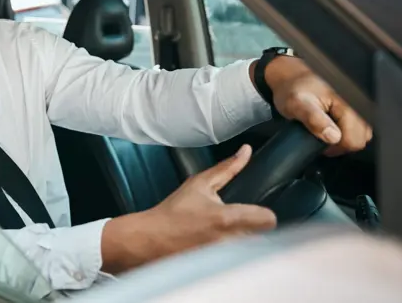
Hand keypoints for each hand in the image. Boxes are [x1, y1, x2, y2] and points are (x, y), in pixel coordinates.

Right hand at [101, 145, 275, 273]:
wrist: (152, 237)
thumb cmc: (174, 210)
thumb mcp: (200, 183)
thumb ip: (227, 168)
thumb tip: (246, 151)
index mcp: (227, 218)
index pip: (268, 220)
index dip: (264, 214)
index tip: (256, 212)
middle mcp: (230, 241)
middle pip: (263, 236)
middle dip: (254, 228)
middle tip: (240, 221)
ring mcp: (225, 258)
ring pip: (252, 249)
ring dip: (245, 241)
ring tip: (227, 234)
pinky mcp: (219, 268)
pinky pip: (239, 259)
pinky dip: (234, 253)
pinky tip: (218, 245)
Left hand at [262, 57, 371, 154]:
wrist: (291, 76)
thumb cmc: (293, 89)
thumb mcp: (297, 105)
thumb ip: (315, 120)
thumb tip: (333, 137)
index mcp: (347, 103)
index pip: (355, 139)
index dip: (336, 147)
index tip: (321, 144)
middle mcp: (357, 103)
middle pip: (361, 139)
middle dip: (341, 144)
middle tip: (322, 138)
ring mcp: (357, 105)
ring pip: (361, 134)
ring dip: (344, 138)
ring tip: (325, 132)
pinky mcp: (354, 107)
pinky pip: (357, 128)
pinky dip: (345, 131)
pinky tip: (331, 127)